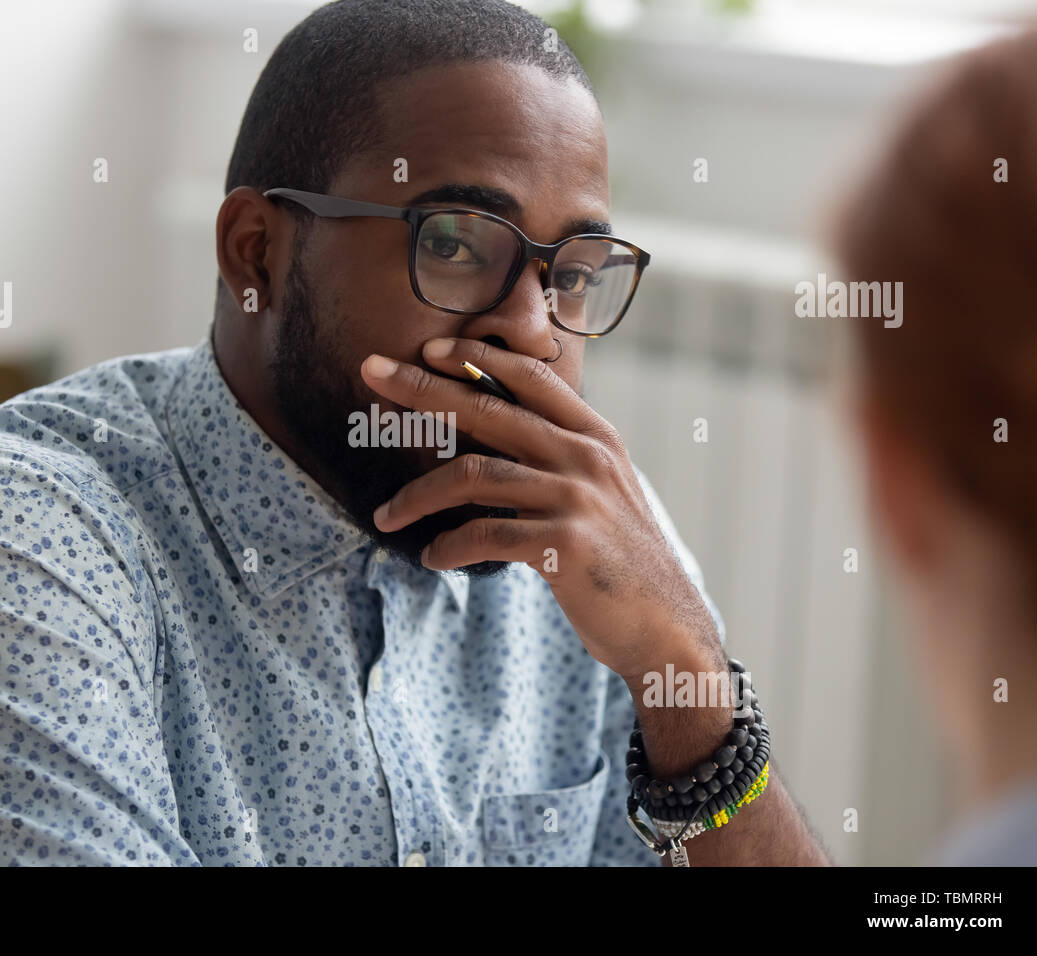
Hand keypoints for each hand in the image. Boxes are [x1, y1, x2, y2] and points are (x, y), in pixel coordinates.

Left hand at [361, 336, 719, 680]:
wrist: (666, 630)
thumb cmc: (619, 565)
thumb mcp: (600, 496)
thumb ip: (556, 462)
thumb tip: (490, 444)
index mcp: (595, 437)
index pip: (531, 377)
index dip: (476, 357)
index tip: (428, 349)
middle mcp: (586, 457)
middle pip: (488, 409)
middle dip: (422, 388)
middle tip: (370, 373)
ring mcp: (577, 498)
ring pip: (473, 475)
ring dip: (417, 495)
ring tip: (385, 515)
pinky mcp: (564, 544)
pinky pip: (485, 534)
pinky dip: (448, 546)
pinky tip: (431, 557)